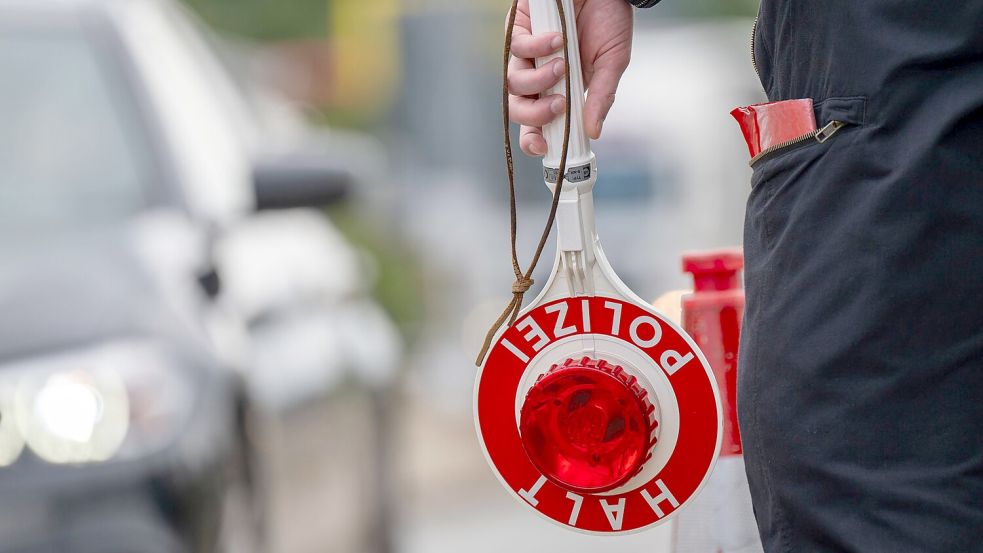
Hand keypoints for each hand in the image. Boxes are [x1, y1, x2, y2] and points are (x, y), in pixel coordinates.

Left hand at [507, 0, 632, 156]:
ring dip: (539, 80)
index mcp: (561, 89)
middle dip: (535, 115)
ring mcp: (528, 53)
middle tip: (558, 106)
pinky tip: (558, 38)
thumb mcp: (613, 64)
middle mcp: (540, 75)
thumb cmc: (609, 20)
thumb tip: (595, 131)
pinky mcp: (519, 29)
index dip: (535, 139)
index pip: (539, 123)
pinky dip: (538, 48)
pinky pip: (517, 49)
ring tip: (563, 65)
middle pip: (519, 109)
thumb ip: (601, 97)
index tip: (544, 147)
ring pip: (514, 83)